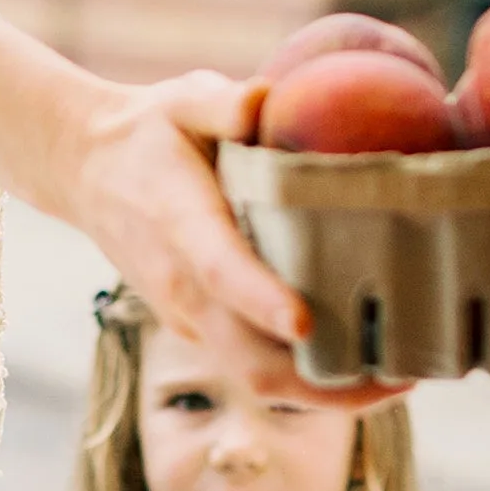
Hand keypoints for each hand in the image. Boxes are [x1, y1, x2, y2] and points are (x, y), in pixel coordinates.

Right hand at [65, 69, 403, 411]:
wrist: (84, 171)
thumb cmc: (148, 133)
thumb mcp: (181, 101)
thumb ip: (223, 102)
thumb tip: (269, 98)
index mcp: (179, 223)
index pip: (218, 271)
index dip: (260, 300)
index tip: (304, 323)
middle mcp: (182, 286)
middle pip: (249, 360)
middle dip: (327, 383)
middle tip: (405, 370)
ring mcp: (190, 317)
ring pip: (256, 379)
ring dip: (327, 392)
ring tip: (399, 374)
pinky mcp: (200, 330)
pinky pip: (253, 369)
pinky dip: (306, 380)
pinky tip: (361, 362)